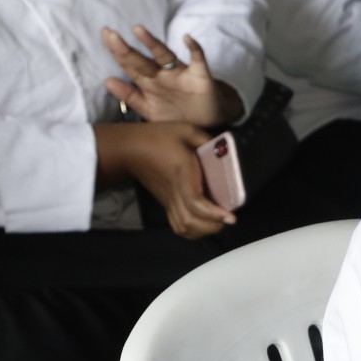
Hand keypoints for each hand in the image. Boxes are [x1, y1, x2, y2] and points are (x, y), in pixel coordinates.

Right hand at [97, 121, 233, 237]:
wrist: (129, 149)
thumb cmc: (157, 138)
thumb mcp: (186, 130)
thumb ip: (207, 140)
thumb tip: (226, 152)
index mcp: (181, 172)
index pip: (195, 201)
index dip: (214, 213)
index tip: (231, 216)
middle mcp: (174, 191)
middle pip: (190, 221)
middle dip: (213, 226)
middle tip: (229, 218)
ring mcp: (168, 200)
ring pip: (183, 227)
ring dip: (203, 230)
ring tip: (219, 222)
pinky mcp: (166, 203)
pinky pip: (178, 225)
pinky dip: (193, 231)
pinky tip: (204, 224)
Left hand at [101, 25, 239, 128]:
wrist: (210, 123)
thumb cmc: (178, 114)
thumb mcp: (150, 109)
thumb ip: (129, 97)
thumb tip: (107, 80)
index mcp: (149, 83)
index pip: (129, 66)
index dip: (116, 53)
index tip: (105, 36)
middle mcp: (163, 75)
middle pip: (141, 61)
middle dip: (125, 49)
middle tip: (109, 33)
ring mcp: (181, 74)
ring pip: (165, 56)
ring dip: (152, 44)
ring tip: (138, 30)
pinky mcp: (200, 76)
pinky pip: (198, 60)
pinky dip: (194, 49)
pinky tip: (187, 39)